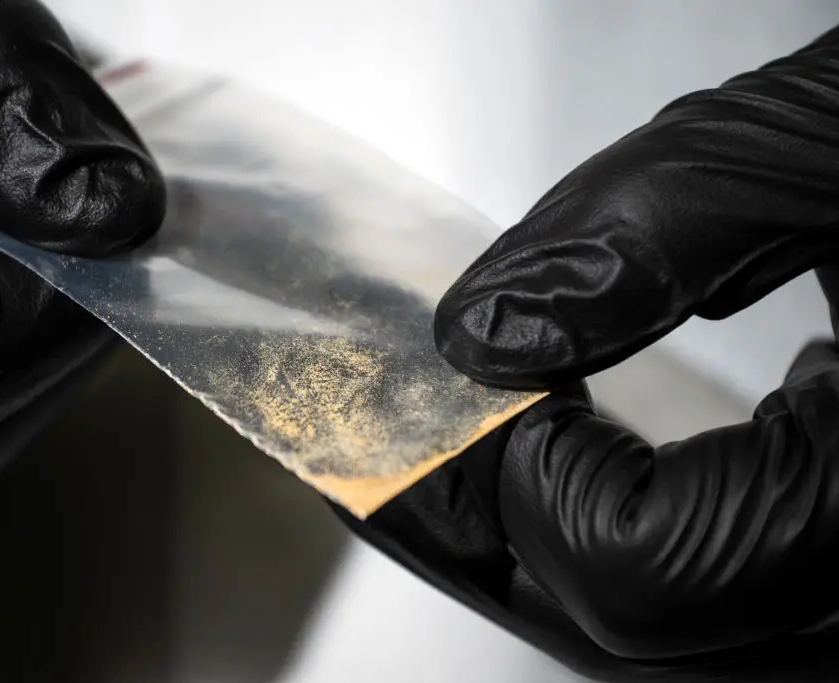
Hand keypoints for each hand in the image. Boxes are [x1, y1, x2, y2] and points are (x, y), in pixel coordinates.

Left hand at [343, 25, 838, 673]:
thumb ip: (663, 219)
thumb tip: (487, 321)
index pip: (640, 569)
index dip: (523, 474)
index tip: (484, 378)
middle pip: (624, 622)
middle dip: (491, 520)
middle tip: (409, 432)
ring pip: (658, 629)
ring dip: (539, 535)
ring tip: (473, 444)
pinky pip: (705, 595)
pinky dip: (617, 527)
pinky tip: (580, 459)